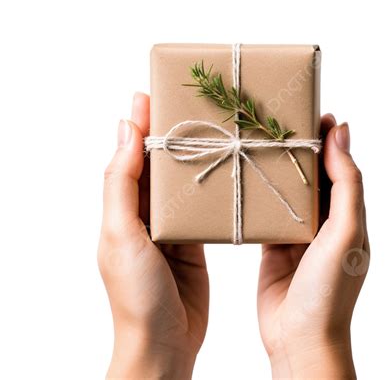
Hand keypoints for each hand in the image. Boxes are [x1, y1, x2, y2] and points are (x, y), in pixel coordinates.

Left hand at [98, 92, 208, 379]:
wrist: (164, 342)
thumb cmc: (136, 293)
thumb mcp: (120, 233)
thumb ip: (121, 182)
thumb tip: (124, 129)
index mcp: (124, 206)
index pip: (131, 154)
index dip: (140, 124)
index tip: (153, 94)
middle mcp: (147, 212)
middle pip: (159, 163)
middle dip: (170, 133)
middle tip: (190, 105)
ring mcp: (172, 226)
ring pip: (183, 181)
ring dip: (193, 155)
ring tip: (210, 128)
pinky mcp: (195, 240)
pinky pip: (202, 205)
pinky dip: (209, 185)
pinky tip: (222, 169)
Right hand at [258, 114, 368, 378]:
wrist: (300, 338)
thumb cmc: (330, 289)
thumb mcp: (346, 232)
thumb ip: (347, 183)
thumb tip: (342, 132)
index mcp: (347, 216)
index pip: (340, 167)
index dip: (329, 140)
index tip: (314, 112)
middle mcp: (323, 221)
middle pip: (311, 175)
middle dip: (299, 149)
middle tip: (279, 122)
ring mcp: (296, 232)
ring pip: (286, 191)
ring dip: (277, 168)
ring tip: (260, 142)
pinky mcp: (272, 244)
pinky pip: (266, 212)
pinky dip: (259, 194)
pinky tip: (247, 177)